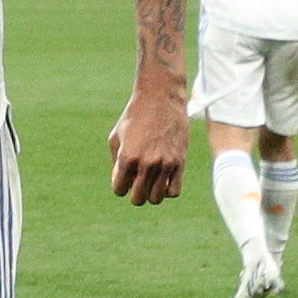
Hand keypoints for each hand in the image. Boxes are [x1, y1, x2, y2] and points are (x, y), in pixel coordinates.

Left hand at [105, 86, 185, 205]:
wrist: (160, 97)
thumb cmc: (134, 116)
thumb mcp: (116, 137)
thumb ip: (117, 163)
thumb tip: (125, 184)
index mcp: (128, 157)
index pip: (119, 190)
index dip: (119, 185)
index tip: (124, 175)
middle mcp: (147, 163)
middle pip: (138, 199)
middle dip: (134, 193)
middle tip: (137, 179)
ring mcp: (165, 164)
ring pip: (157, 198)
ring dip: (151, 193)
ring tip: (151, 179)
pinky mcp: (180, 162)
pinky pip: (174, 192)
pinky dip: (167, 190)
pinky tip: (163, 178)